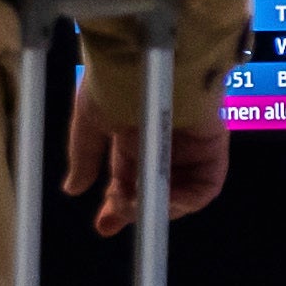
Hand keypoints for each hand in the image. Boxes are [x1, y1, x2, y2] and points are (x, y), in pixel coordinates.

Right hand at [64, 70, 229, 235]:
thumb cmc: (116, 83)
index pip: (129, 181)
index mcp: (133, 138)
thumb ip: (84, 155)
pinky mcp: (213, 146)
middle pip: (155, 191)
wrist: (148, 58)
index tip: (104, 226)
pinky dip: (188, 199)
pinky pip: (206, 184)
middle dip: (137, 212)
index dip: (118, 206)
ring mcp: (188, 147)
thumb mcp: (89, 120)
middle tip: (115, 221)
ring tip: (137, 206)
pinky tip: (166, 201)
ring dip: (159, 207)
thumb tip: (72, 190)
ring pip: (179, 192)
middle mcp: (162, 144)